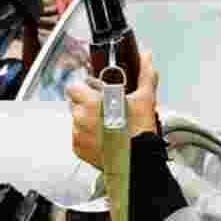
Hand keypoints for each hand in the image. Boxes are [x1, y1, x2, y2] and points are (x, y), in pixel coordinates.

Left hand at [67, 51, 158, 169]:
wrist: (138, 162)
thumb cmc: (140, 132)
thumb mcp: (144, 99)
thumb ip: (144, 75)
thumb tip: (147, 58)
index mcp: (91, 102)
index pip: (73, 88)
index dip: (84, 89)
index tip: (94, 93)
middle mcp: (80, 118)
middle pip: (75, 104)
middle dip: (86, 105)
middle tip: (104, 110)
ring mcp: (78, 134)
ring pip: (76, 121)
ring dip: (86, 121)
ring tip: (106, 126)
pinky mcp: (78, 149)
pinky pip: (78, 138)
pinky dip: (87, 137)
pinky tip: (103, 138)